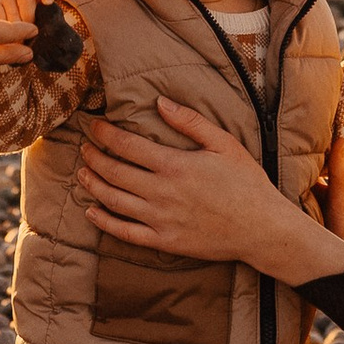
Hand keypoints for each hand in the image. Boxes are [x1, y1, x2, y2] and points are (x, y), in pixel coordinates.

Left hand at [78, 97, 342, 280]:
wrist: (261, 228)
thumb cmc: (246, 182)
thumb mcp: (224, 143)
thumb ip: (190, 122)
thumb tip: (160, 102)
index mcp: (174, 165)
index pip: (127, 146)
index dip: (105, 134)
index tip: (94, 126)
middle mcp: (161, 193)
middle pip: (114, 172)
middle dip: (94, 156)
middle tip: (84, 146)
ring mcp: (160, 219)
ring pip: (113, 201)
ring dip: (94, 184)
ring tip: (82, 172)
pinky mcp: (164, 241)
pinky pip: (125, 233)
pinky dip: (104, 221)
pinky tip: (91, 211)